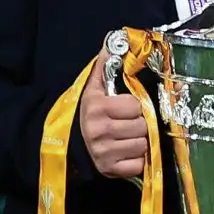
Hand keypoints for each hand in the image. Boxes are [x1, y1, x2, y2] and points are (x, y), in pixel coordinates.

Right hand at [78, 45, 147, 178]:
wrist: (70, 145)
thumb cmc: (88, 114)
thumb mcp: (93, 89)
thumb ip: (105, 66)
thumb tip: (113, 43)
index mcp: (97, 108)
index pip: (135, 106)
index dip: (134, 107)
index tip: (125, 109)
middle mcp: (99, 131)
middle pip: (142, 126)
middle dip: (139, 124)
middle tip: (128, 124)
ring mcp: (104, 153)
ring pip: (143, 145)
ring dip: (139, 142)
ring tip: (126, 138)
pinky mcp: (109, 170)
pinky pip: (138, 164)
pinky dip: (137, 160)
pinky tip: (126, 153)